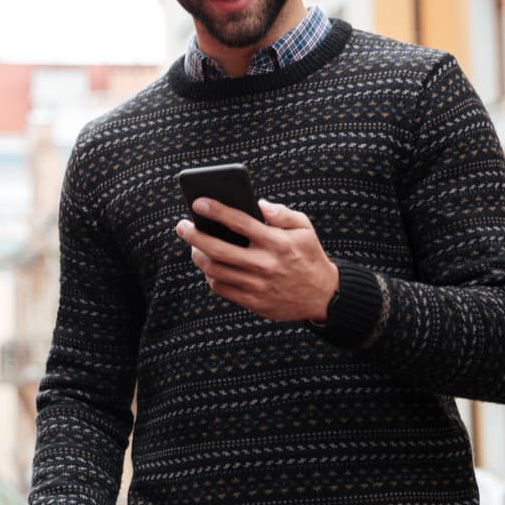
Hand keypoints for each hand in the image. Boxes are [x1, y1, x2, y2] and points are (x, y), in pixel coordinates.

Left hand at [176, 198, 339, 322]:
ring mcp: (257, 285)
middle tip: (181, 226)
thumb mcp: (304, 229)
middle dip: (194, 235)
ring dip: (198, 256)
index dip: (216, 211)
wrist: (323, 296)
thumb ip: (281, 213)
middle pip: (217, 249)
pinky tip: (209, 266)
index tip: (197, 202)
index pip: (240, 222)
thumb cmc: (309, 255)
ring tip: (194, 246)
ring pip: (214, 270)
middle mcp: (265, 264)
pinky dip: (210, 276)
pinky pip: (221, 288)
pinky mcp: (253, 302)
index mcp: (277, 242)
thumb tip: (257, 204)